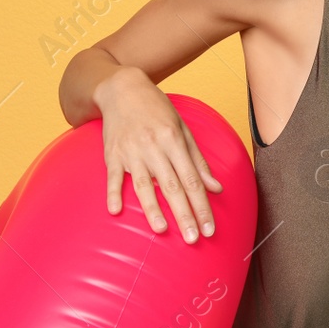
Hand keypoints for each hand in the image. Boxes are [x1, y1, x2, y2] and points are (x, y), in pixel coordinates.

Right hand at [97, 67, 222, 240]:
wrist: (122, 89)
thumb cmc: (157, 110)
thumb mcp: (182, 129)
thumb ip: (198, 160)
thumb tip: (216, 188)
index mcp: (174, 141)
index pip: (193, 180)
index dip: (202, 205)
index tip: (209, 228)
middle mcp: (154, 147)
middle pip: (172, 186)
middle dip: (184, 214)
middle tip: (193, 238)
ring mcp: (131, 151)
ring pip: (144, 184)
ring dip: (152, 208)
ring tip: (162, 230)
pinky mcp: (111, 154)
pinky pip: (113, 176)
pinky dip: (114, 193)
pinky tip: (116, 211)